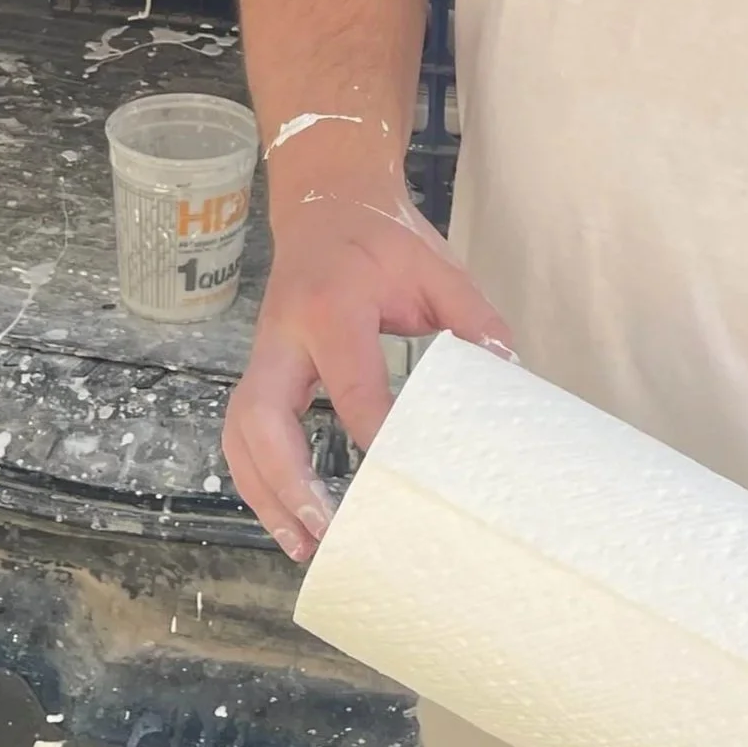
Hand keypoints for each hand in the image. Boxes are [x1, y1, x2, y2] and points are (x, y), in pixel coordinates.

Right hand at [224, 187, 509, 565]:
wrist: (327, 201)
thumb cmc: (382, 237)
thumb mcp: (435, 266)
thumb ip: (472, 316)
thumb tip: (507, 374)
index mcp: (333, 306)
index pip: (350, 382)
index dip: (374, 431)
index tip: (400, 473)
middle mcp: (284, 334)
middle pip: (262, 417)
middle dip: (287, 481)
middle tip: (325, 529)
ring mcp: (263, 353)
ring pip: (240, 433)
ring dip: (264, 493)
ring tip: (301, 545)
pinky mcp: (260, 369)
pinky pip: (242, 432)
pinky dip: (258, 479)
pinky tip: (287, 516)